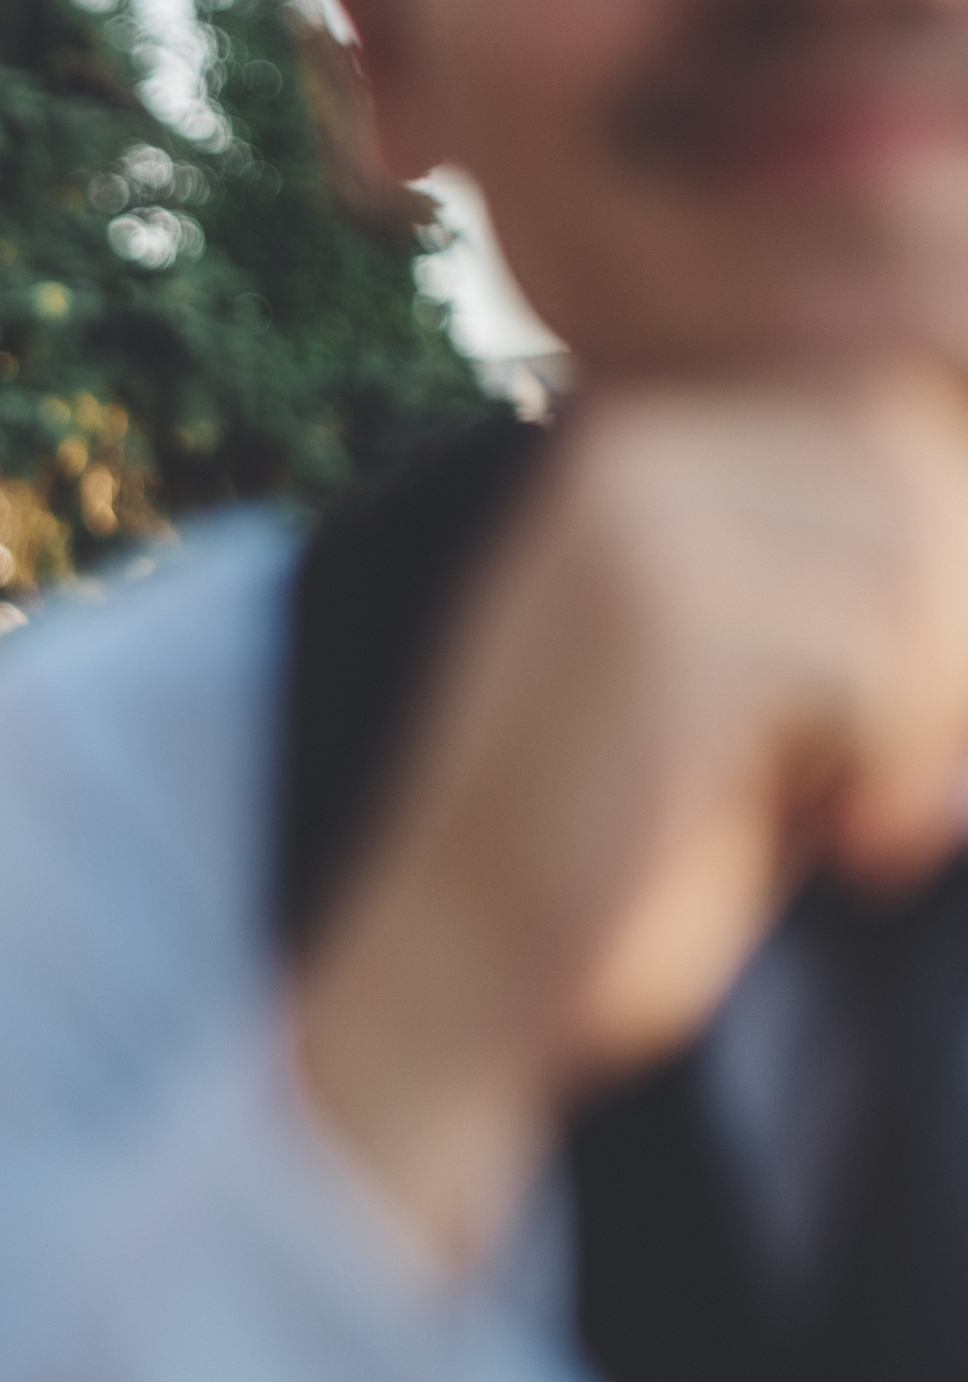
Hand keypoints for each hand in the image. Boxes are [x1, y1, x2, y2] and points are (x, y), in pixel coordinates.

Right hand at [297, 370, 967, 1272]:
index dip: (950, 563)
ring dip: (932, 704)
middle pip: (910, 461)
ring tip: (880, 810)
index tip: (923, 710)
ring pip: (904, 552)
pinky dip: (897, 762)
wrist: (463, 961)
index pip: (891, 419)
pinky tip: (853, 843)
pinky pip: (867, 650)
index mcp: (640, 445)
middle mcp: (626, 456)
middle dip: (953, 624)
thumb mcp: (747, 668)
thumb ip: (843, 569)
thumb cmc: (627, 839)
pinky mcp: (653, 631)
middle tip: (919, 765)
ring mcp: (629, 534)